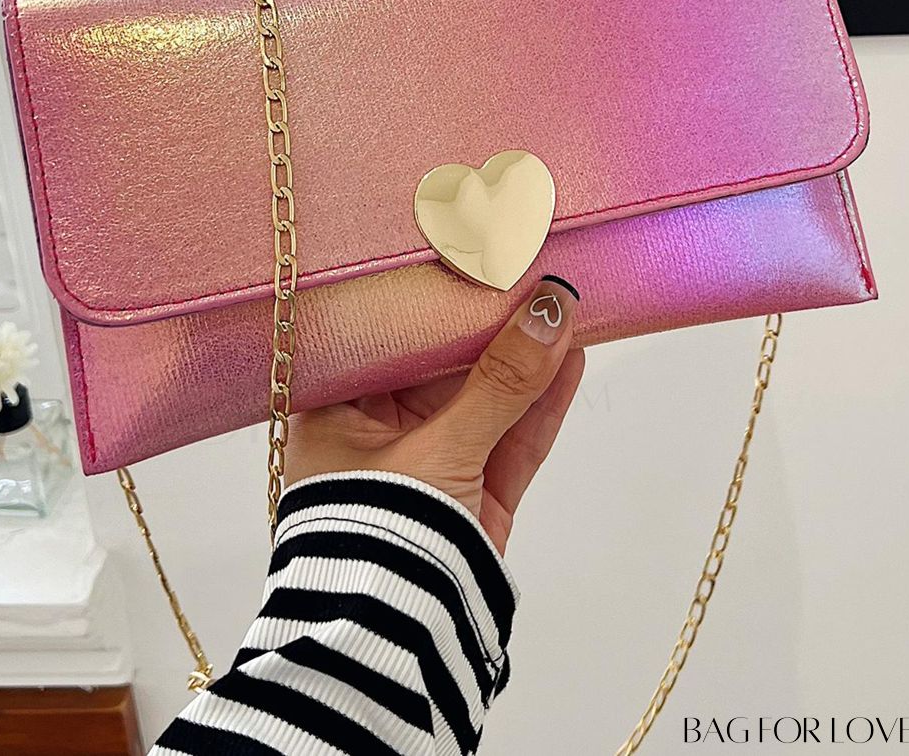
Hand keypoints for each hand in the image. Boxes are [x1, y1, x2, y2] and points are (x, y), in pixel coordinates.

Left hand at [286, 276, 583, 553]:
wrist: (389, 653)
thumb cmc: (379, 541)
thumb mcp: (440, 449)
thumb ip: (501, 382)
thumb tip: (550, 308)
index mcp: (338, 410)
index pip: (389, 334)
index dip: (434, 294)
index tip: (477, 255)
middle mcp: (378, 432)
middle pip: (443, 363)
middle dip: (490, 323)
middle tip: (532, 270)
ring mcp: (428, 466)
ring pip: (484, 399)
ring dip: (526, 358)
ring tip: (566, 304)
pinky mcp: (469, 499)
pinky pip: (508, 440)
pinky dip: (540, 404)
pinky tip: (570, 359)